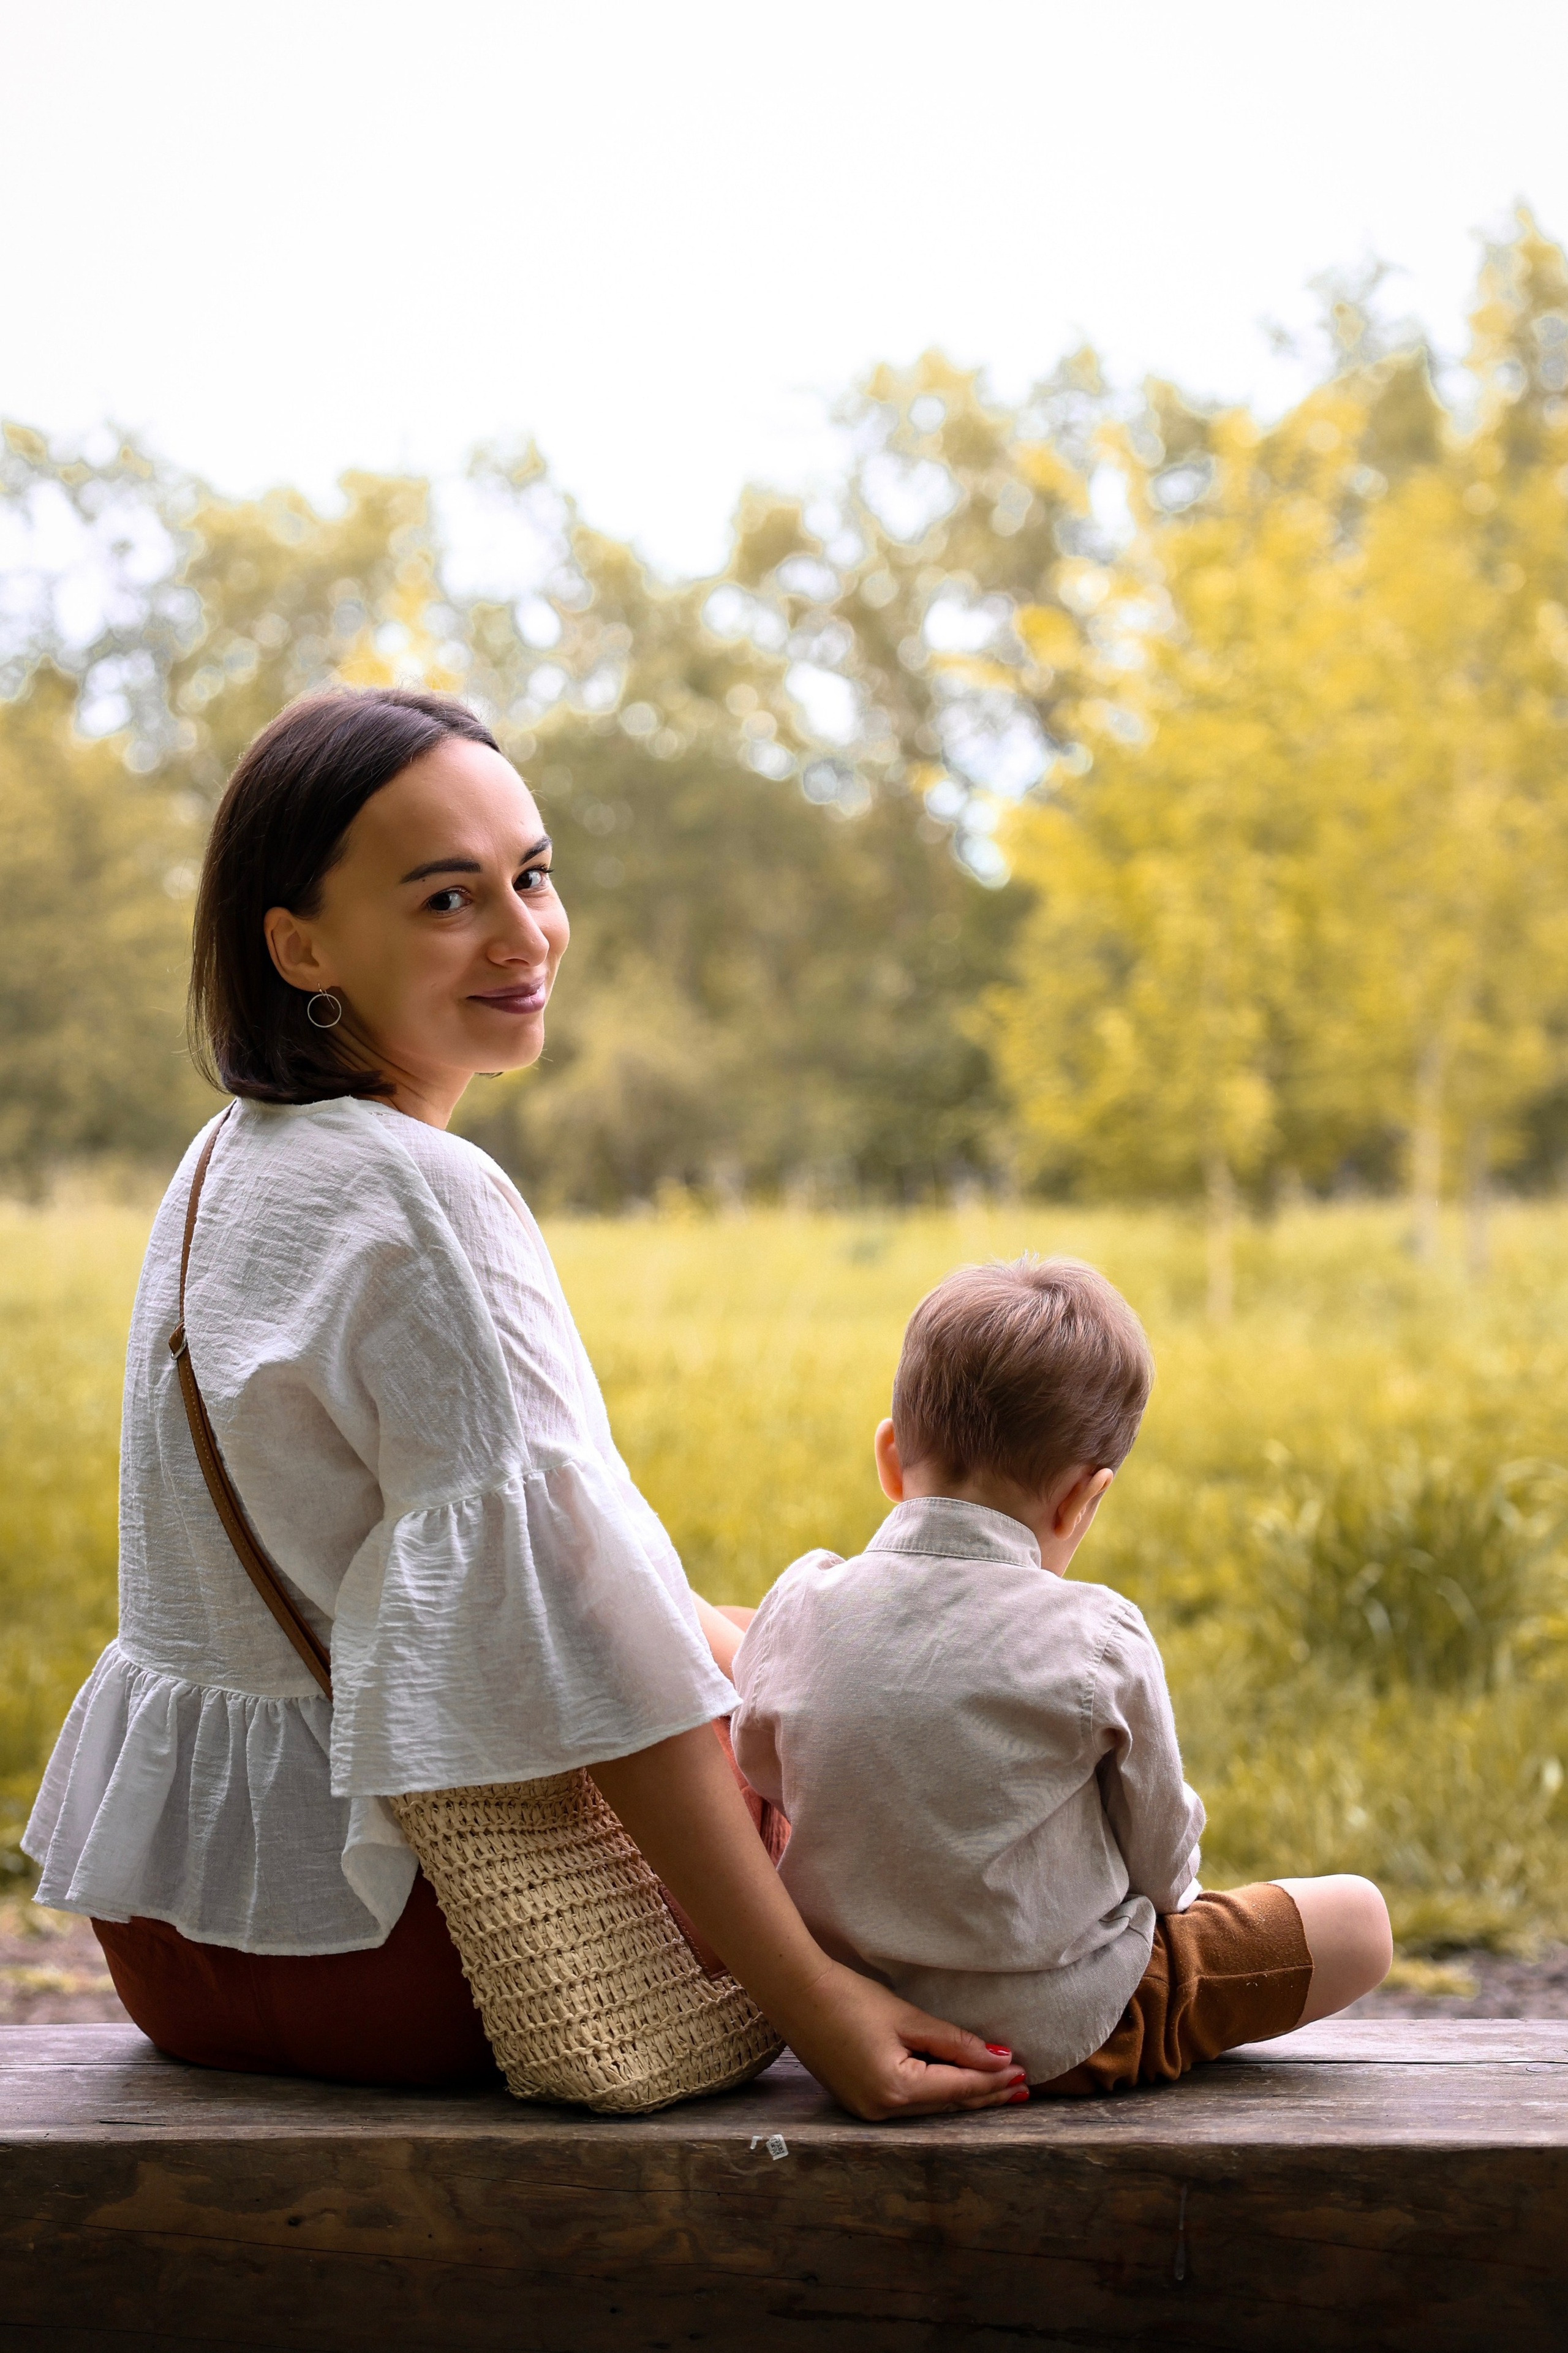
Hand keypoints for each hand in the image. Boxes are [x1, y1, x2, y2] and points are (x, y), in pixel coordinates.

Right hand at [778, 1955, 1024, 2120]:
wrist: (795, 1994)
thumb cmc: (850, 1997)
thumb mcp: (907, 2018)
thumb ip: (954, 2043)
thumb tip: (998, 2059)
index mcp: (895, 2090)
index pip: (958, 2089)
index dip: (993, 2081)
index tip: (1025, 2072)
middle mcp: (882, 2111)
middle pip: (947, 2106)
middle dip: (986, 2095)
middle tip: (1023, 2088)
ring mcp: (867, 2112)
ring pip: (930, 2108)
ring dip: (964, 2097)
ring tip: (999, 2090)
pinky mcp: (859, 2101)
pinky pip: (910, 2104)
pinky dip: (936, 2094)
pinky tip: (956, 2085)